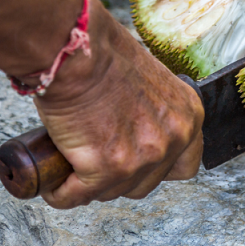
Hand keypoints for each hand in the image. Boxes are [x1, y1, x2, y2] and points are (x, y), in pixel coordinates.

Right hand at [31, 0, 203, 208]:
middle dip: (122, 177)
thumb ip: (154, 113)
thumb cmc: (105, 55)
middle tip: (99, 160)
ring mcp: (142, 156)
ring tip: (75, 163)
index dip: (158, 168)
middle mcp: (173, 138)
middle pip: (147, 183)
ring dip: (91, 184)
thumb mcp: (151, 83)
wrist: (78, 50)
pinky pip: (78, 196)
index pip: (186, 165)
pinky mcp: (106, 168)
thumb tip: (136, 135)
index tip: (139, 163)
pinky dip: (62, 192)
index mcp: (188, 115)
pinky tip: (56, 181)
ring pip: (113, 192)